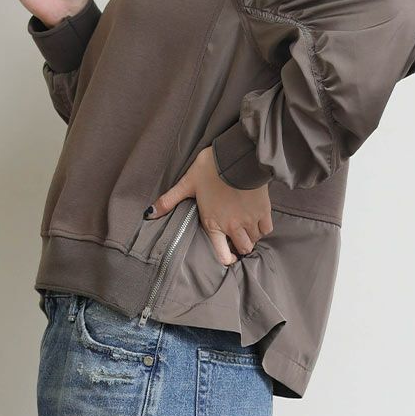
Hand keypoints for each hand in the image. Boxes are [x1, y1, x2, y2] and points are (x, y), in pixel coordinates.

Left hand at [147, 146, 272, 266]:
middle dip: (240, 247)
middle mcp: (232, 226)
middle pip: (243, 249)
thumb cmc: (210, 169)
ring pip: (254, 240)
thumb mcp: (187, 184)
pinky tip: (257, 220)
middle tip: (237, 239)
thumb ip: (169, 201)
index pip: (222, 255)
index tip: (228, 255)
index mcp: (213, 224)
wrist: (237, 157)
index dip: (226, 258)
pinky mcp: (263, 211)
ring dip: (250, 236)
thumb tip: (148, 214)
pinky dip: (262, 227)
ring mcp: (249, 220)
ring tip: (246, 228)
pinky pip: (266, 228)